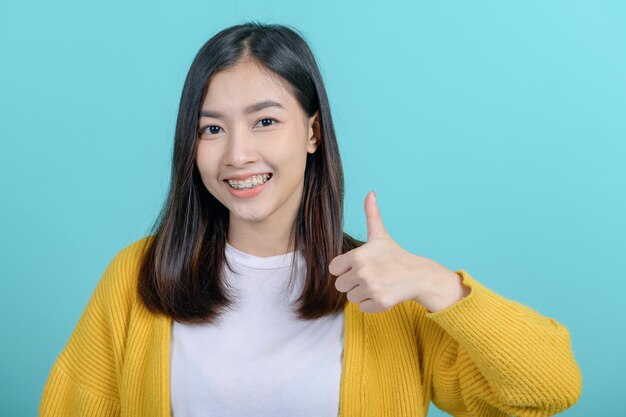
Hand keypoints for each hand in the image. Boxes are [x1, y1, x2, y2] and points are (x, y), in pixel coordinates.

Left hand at [329, 191, 470, 313]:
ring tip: (377, 283)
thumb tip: (370, 193)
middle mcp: (363, 272)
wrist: (418, 275)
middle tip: (370, 275)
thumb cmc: (395, 255)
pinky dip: (371, 303)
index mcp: (359, 256)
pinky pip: (362, 307)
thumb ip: (372, 215)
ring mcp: (372, 288)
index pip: (333, 269)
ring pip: (350, 297)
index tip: (358, 264)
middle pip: (340, 285)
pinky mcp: (380, 302)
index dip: (344, 267)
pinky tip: (383, 292)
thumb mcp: (380, 235)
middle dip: (352, 281)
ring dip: (362, 292)